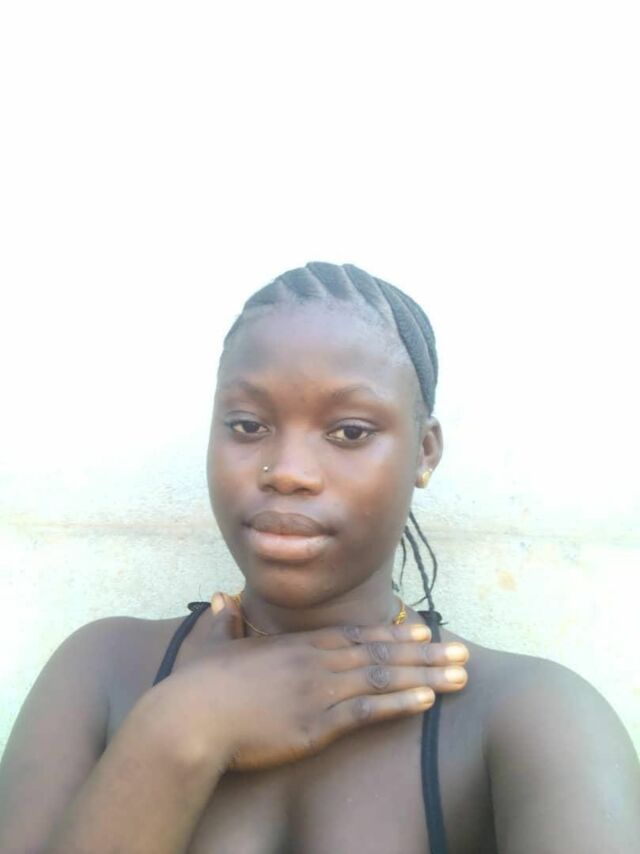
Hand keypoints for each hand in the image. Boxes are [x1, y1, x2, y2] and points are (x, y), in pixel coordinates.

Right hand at [162, 593, 468, 771]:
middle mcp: (316, 661)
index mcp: (297, 645)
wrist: (189, 718)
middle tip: (461, 649)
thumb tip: (222, 599)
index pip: (355, 634)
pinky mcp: (317, 723)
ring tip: (461, 675)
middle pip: (381, 652)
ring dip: (426, 675)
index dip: (393, 632)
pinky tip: (426, 700)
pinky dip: (399, 703)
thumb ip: (223, 621)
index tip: (423, 628)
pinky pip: (367, 710)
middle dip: (425, 651)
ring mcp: (320, 691)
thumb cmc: (197, 684)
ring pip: (384, 677)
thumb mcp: (210, 644)